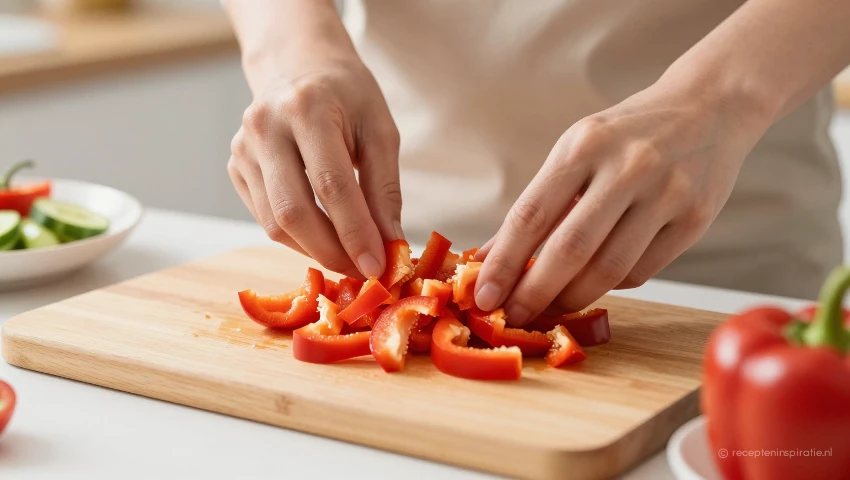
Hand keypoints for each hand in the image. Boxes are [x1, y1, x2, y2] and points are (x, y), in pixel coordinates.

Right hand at [228, 58, 402, 278]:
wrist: (299, 65)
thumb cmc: (347, 95)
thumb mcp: (380, 130)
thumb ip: (384, 188)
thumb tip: (390, 244)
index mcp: (306, 107)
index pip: (330, 185)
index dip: (354, 232)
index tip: (377, 266)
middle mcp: (265, 126)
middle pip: (294, 211)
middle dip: (332, 251)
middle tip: (362, 271)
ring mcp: (243, 148)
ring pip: (275, 223)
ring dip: (315, 251)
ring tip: (348, 258)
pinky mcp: (235, 167)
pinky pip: (265, 218)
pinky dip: (297, 238)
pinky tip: (323, 237)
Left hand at [474, 79, 771, 325]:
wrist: (709, 107)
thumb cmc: (627, 135)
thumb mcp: (576, 151)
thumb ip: (537, 204)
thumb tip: (488, 258)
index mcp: (585, 145)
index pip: (532, 215)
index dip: (504, 263)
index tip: (483, 297)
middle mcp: (628, 167)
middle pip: (571, 249)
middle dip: (535, 292)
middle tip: (515, 316)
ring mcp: (666, 194)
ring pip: (609, 270)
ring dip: (572, 298)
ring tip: (551, 307)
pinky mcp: (695, 219)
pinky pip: (641, 271)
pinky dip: (611, 285)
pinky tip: (596, 280)